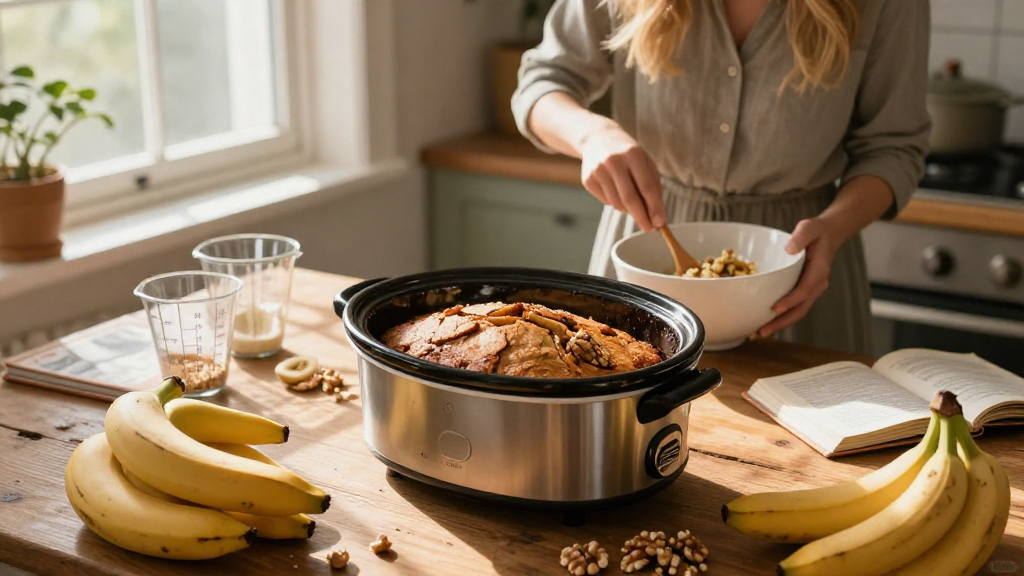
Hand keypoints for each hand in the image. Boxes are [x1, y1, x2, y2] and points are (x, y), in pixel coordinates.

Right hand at [578, 125, 664, 231]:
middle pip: (630, 199)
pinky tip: (615, 190)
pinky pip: (605, 202)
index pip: (646, 186)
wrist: (597, 138)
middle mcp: (614, 161)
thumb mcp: (644, 162)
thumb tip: (656, 217)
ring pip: (617, 203)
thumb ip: (652, 186)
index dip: (654, 207)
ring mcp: (598, 170)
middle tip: (648, 228)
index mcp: (633, 154)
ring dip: (627, 209)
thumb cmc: (628, 154)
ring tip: (631, 201)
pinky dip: (614, 203)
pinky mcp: (588, 179)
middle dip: (641, 217)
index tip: (659, 223)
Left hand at [755, 217, 838, 338]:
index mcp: (819, 270)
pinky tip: (767, 322)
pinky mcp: (806, 291)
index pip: (804, 290)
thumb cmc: (816, 231)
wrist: (829, 236)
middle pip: (801, 308)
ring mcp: (813, 289)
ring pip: (798, 311)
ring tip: (760, 333)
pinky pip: (796, 307)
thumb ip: (800, 237)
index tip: (775, 309)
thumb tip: (789, 250)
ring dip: (781, 324)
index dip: (790, 301)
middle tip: (762, 331)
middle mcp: (818, 284)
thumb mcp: (809, 227)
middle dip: (782, 322)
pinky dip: (783, 317)